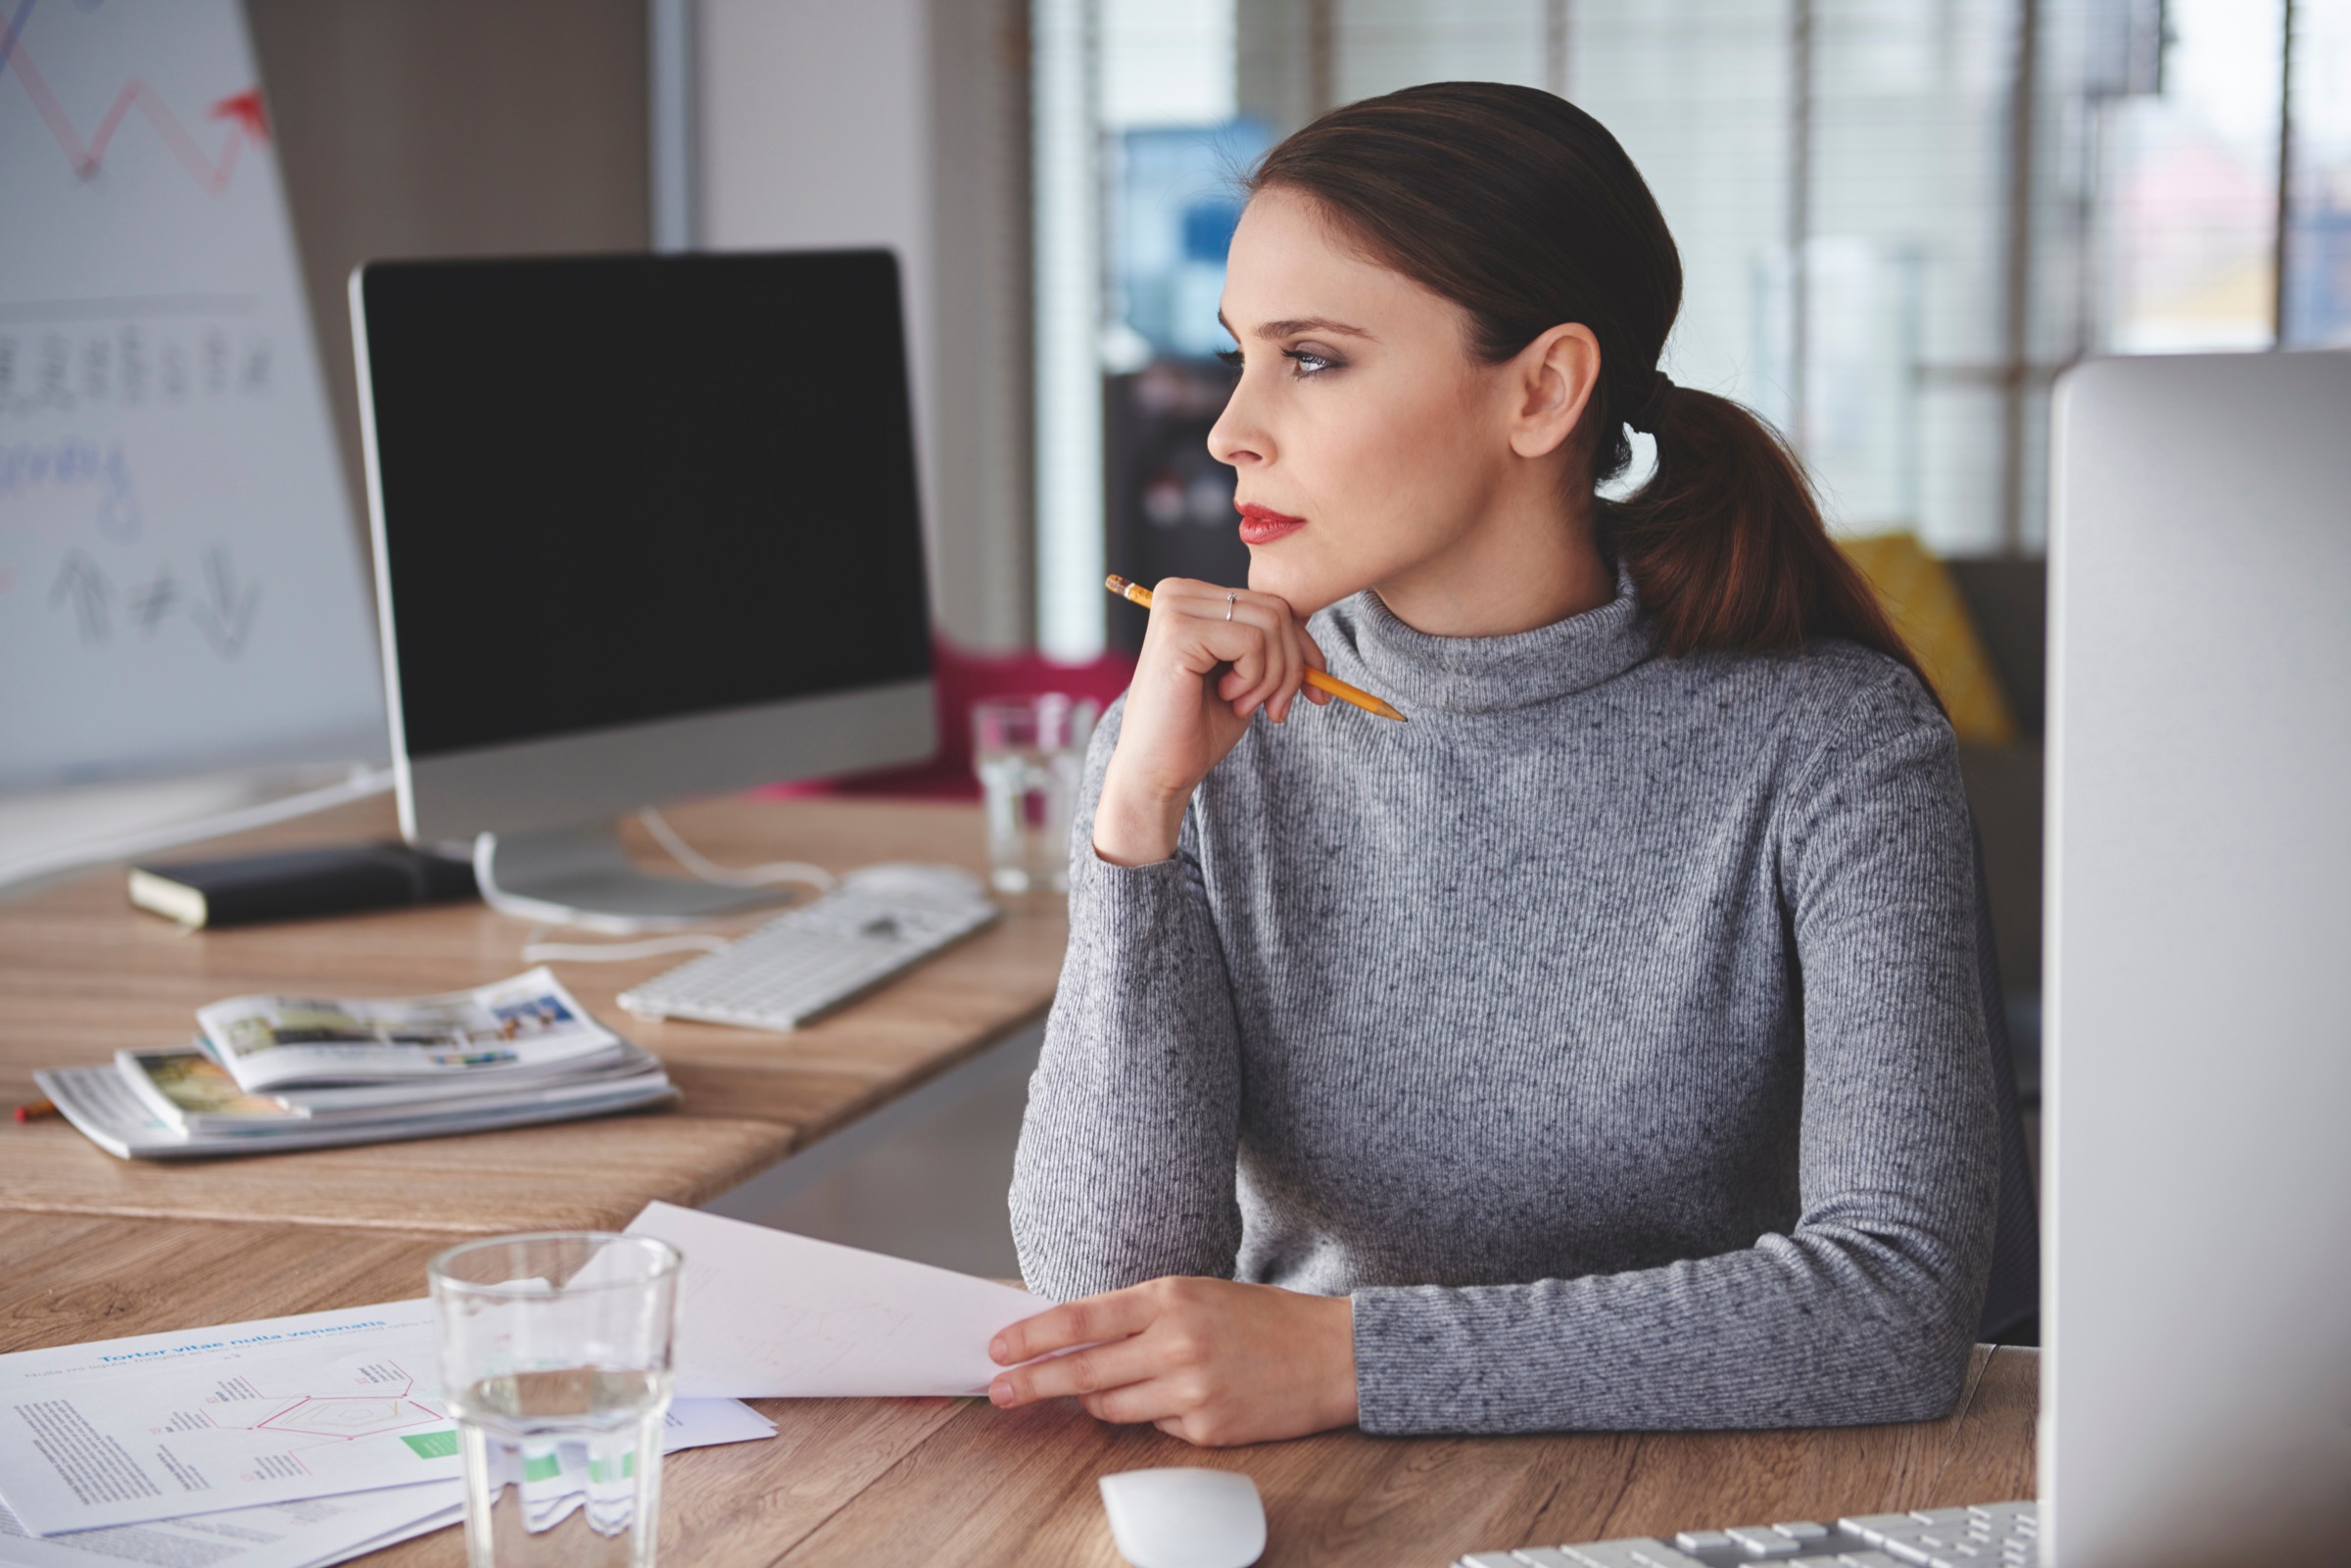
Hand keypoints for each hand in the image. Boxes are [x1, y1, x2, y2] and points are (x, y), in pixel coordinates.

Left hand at [986, 1276, 1357, 1446]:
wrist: (1334, 1354)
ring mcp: (1192, 1389)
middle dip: (1032, 1383)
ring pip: (1110, 1408)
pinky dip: (1154, 1417)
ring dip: (1094, 1403)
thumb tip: (1073, 1342)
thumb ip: (1139, 1317)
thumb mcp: (1197, 1295)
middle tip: (998, 1391)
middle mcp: (1177, 1341)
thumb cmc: (1262, 1319)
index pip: (1081, 1318)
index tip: (998, 1348)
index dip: (1032, 1336)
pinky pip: (1155, 1430)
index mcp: (1170, 1296)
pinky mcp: (1208, 1428)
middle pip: (1082, 1372)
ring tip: (1105, 1391)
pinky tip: (1183, 1398)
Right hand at [1094, 579, 1330, 865]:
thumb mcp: (1249, 678)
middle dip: (1292, 666)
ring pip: (1270, 624)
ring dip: (1273, 676)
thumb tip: (1317, 646)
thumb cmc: (1197, 728)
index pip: (1273, 604)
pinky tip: (1227, 698)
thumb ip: (1274, 647)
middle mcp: (1179, 592)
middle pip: (1277, 610)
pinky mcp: (1177, 632)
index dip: (1302, 649)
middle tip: (1275, 708)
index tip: (1312, 692)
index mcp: (1193, 597)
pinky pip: (1252, 642)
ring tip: (1244, 704)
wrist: (1157, 771)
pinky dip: (1254, 679)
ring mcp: (1175, 609)